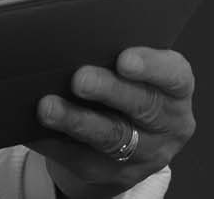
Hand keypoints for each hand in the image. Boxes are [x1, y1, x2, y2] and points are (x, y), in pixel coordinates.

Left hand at [25, 47, 196, 198]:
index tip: (124, 59)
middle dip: (109, 91)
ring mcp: (144, 155)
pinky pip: (84, 159)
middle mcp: (168, 125)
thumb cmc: (126, 87)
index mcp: (177, 90)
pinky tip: (36, 129)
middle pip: (142, 107)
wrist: (126, 138)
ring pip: (111, 137)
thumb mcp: (135, 71)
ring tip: (47, 106)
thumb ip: (117, 55)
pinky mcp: (115, 175)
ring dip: (77, 121)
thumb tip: (77, 38)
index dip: (151, 67)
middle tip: (79, 78)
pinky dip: (58, 143)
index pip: (174, 76)